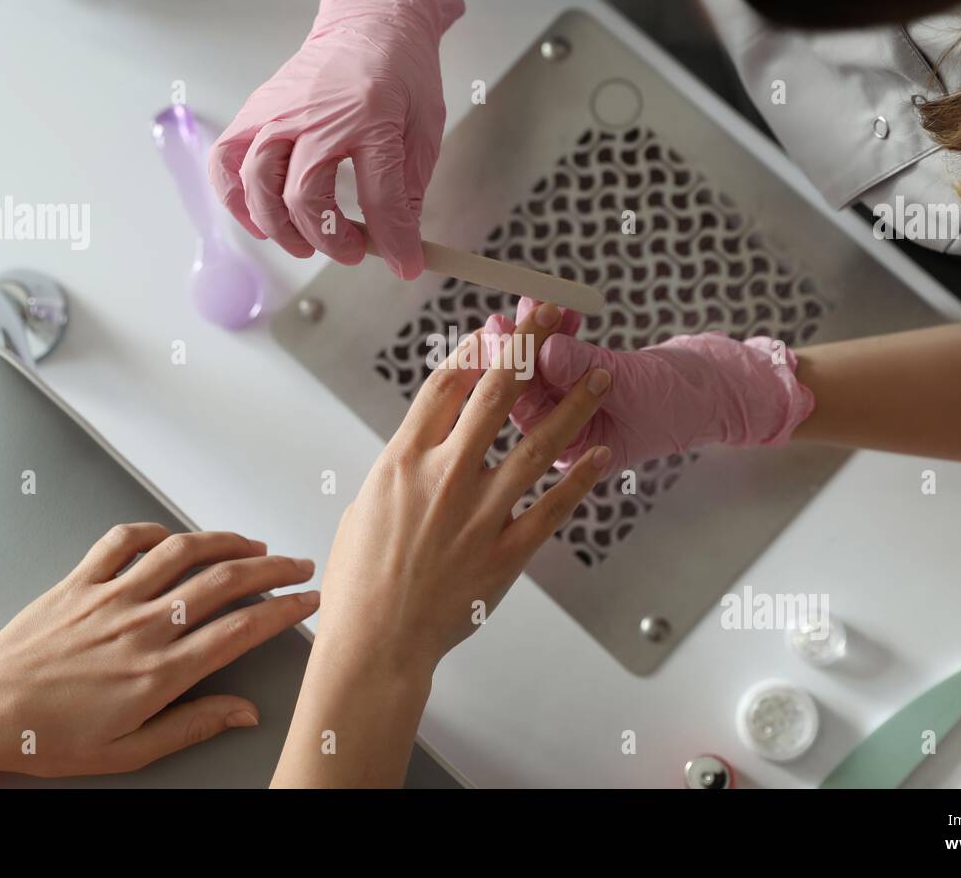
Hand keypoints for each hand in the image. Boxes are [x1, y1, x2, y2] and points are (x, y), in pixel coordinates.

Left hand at [0, 526, 317, 777]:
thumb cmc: (47, 735)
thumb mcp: (128, 751)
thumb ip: (192, 726)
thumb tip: (244, 713)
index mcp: (158, 672)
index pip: (240, 629)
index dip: (284, 609)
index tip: (307, 601)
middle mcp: (141, 626)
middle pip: (223, 581)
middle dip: (272, 568)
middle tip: (298, 564)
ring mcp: (111, 597)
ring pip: (182, 552)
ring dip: (226, 541)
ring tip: (253, 545)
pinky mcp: (81, 581)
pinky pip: (123, 539)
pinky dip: (154, 531)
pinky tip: (173, 538)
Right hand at [208, 0, 464, 279]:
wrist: (369, 24)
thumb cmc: (400, 75)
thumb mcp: (424, 129)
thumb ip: (409, 189)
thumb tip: (400, 245)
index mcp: (370, 117)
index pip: (379, 195)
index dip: (394, 240)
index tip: (404, 264)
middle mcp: (315, 116)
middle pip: (304, 196)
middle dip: (329, 239)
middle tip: (352, 251)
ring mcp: (277, 112)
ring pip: (257, 184)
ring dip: (278, 227)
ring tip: (304, 244)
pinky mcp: (255, 112)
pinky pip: (226, 161)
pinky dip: (234, 198)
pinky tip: (258, 221)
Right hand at [273, 301, 612, 785]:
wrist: (376, 641)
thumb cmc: (361, 579)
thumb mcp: (367, 503)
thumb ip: (404, 465)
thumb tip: (428, 438)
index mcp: (403, 461)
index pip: (445, 385)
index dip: (476, 348)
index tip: (496, 327)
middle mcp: (445, 477)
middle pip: (495, 395)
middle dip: (527, 348)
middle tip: (552, 317)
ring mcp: (480, 514)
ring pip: (537, 444)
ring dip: (572, 406)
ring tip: (598, 376)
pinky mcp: (507, 551)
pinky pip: (553, 507)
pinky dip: (578, 478)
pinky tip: (598, 454)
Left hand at [491, 297, 815, 472]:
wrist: (710, 391)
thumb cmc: (679, 402)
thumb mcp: (633, 386)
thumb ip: (587, 370)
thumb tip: (546, 350)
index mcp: (570, 451)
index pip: (529, 412)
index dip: (513, 371)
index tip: (503, 335)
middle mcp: (562, 433)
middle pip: (525, 389)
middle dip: (516, 350)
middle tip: (505, 317)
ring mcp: (569, 407)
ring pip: (539, 369)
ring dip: (535, 334)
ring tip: (534, 302)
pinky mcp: (579, 382)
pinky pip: (559, 356)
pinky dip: (557, 331)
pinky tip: (559, 310)